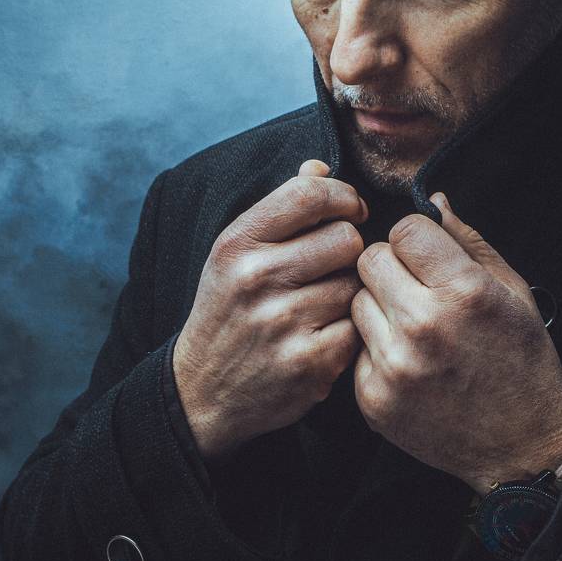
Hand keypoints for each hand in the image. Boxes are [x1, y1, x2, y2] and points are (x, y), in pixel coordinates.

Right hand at [173, 159, 366, 459]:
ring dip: (351, 292)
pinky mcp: (309, 363)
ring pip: (356, 283)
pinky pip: (359, 326)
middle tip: (335, 267)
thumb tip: (320, 166)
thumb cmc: (228, 313)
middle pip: (346, 238)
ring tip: (326, 304)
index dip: (343, 196)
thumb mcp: (235, 255)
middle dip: (349, 250)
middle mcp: (255, 278)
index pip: (309, 194)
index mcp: (236, 243)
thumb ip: (279, 209)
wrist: (202, 393)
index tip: (351, 210)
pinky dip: (350, 330)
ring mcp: (283, 322)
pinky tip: (327, 335)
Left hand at [350, 192, 561, 494]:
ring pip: (356, 301)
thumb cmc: (521, 362)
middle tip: (416, 287)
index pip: (403, 230)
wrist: (520, 447)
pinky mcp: (373, 399)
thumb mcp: (512, 291)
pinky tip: (408, 361)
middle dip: (392, 266)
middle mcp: (424, 326)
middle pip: (371, 259)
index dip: (417, 238)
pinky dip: (376, 348)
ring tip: (413, 325)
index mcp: (464, 292)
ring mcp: (394, 366)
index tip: (428, 255)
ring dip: (379, 305)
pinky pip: (355, 347)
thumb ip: (468, 242)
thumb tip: (434, 201)